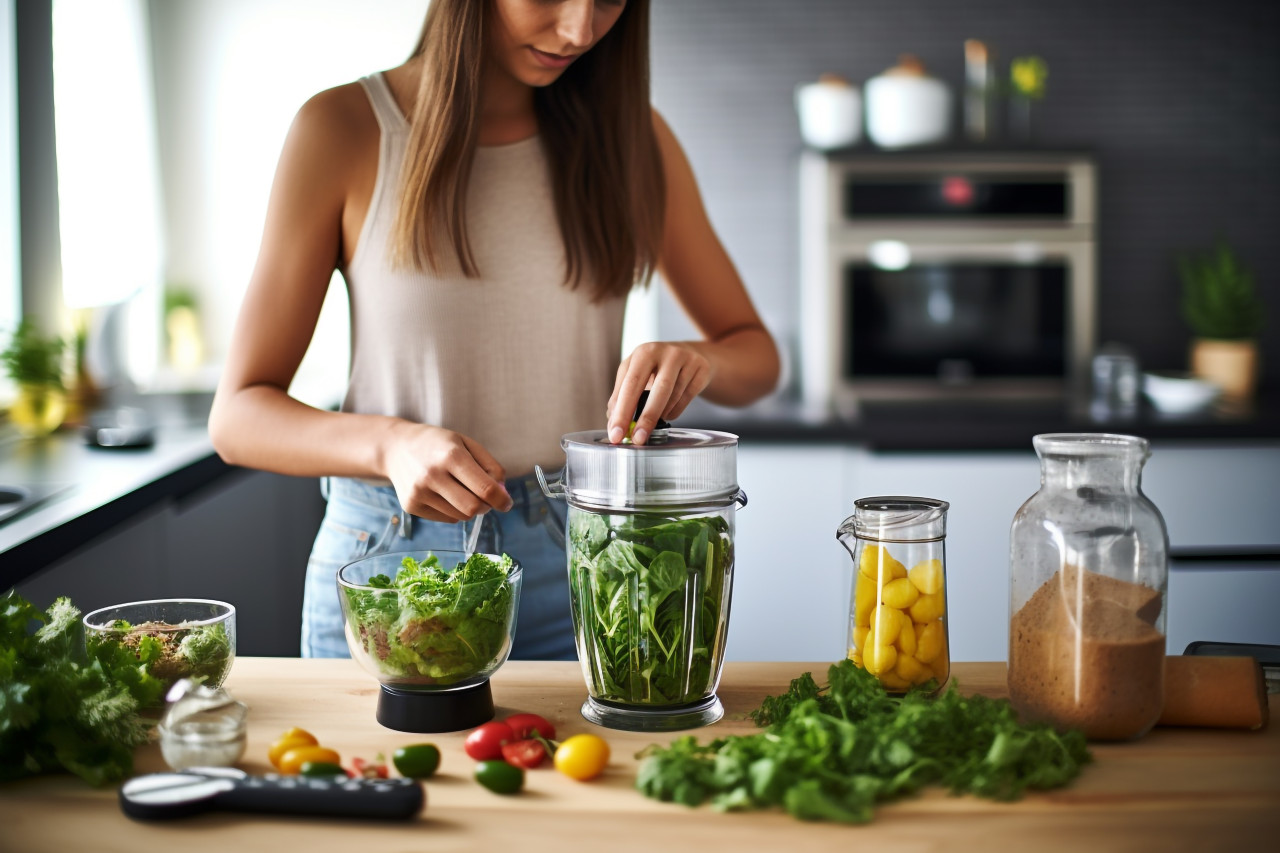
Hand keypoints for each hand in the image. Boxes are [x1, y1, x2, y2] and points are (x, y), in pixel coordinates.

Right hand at [382, 423, 512, 521]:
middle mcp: (433, 475)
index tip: (507, 503)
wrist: (395, 447)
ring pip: (461, 517)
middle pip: (473, 508)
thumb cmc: (437, 444)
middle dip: (487, 506)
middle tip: (487, 499)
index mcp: (451, 455)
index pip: (485, 489)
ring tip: (462, 491)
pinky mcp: (411, 506)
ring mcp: (419, 492)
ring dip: (470, 508)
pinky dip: (454, 511)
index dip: (502, 500)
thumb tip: (502, 492)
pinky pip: (446, 518)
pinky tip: (445, 494)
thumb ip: (490, 466)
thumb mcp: (466, 443)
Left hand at [607, 342, 711, 444]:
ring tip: (652, 421)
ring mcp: (686, 360)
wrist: (688, 354)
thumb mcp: (635, 373)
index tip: (616, 434)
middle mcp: (665, 353)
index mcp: (643, 352)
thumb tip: (613, 423)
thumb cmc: (656, 367)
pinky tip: (667, 413)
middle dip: (645, 418)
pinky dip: (674, 412)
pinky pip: (686, 398)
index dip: (621, 412)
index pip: (630, 385)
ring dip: (660, 415)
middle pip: (656, 390)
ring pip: (672, 397)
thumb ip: (622, 396)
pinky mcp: (701, 369)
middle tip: (637, 439)